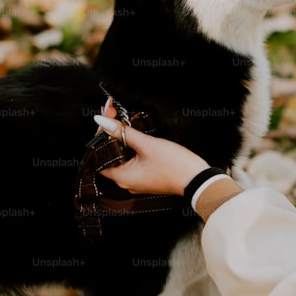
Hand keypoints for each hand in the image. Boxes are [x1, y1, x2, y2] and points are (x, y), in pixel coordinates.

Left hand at [94, 113, 208, 195]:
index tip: (107, 116)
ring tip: (123, 121)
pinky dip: (130, 147)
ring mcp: (136, 180)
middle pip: (109, 154)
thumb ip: (123, 132)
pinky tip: (135, 135)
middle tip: (115, 113)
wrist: (197, 179)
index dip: (100, 133)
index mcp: (121, 176)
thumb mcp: (147, 144)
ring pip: (120, 156)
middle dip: (110, 132)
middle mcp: (125, 181)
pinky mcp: (146, 176)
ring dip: (121, 139)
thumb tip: (102, 121)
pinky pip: (131, 161)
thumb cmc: (174, 165)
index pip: (98, 154)